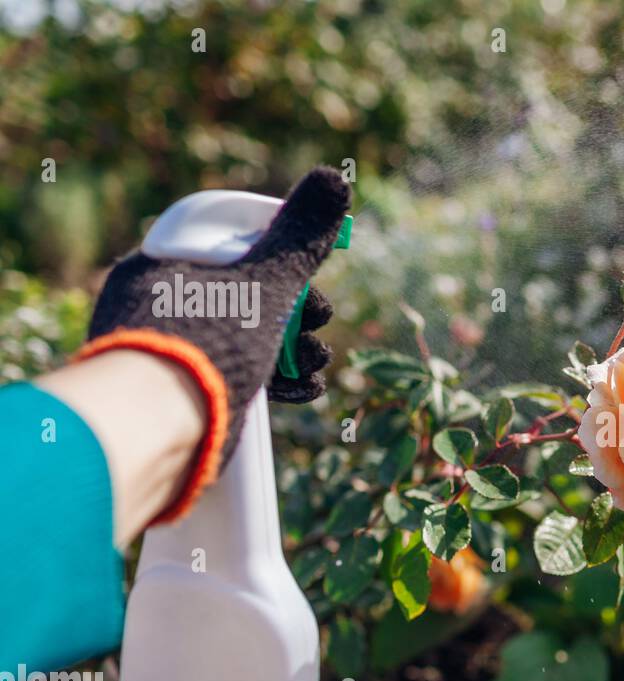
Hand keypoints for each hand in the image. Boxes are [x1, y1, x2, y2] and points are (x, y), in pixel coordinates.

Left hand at [79, 167, 350, 468]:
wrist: (156, 427)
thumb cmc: (204, 341)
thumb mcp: (265, 281)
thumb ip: (302, 235)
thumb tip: (334, 178)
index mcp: (165, 264)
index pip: (230, 242)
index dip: (277, 252)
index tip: (308, 267)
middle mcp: (162, 305)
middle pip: (246, 293)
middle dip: (297, 308)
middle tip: (319, 318)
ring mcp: (174, 354)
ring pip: (246, 338)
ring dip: (295, 347)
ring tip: (317, 359)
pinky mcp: (190, 398)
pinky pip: (239, 376)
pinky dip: (278, 380)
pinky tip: (305, 387)